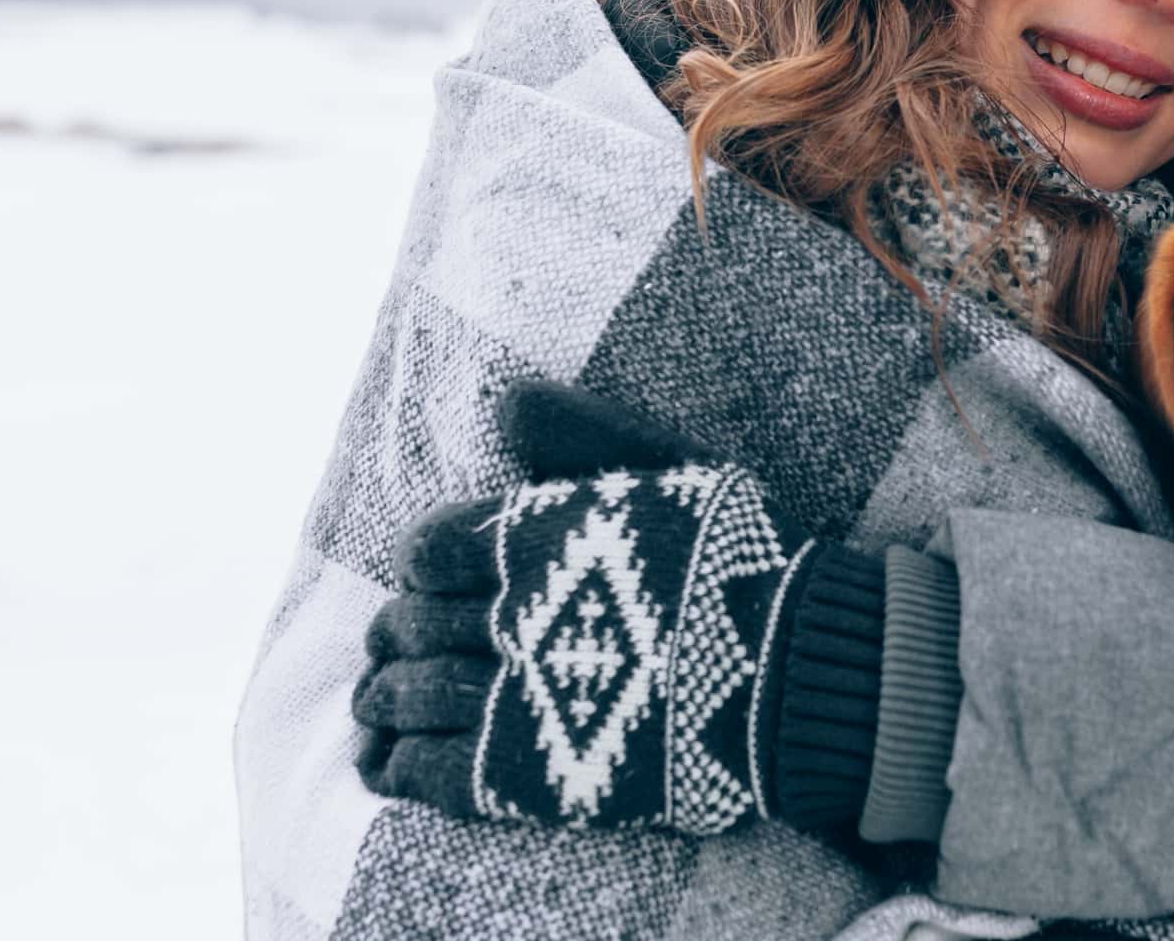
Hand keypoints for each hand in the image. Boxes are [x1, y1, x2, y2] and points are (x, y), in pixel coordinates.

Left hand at [354, 382, 865, 833]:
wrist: (796, 677)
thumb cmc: (744, 563)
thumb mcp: (674, 470)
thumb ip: (584, 437)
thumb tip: (506, 397)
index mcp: (542, 536)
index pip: (431, 548)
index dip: (417, 565)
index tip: (422, 578)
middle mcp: (517, 612)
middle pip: (409, 621)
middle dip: (392, 631)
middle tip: (390, 641)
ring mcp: (517, 697)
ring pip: (406, 693)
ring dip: (381, 694)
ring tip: (377, 698)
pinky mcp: (525, 775)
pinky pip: (424, 769)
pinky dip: (390, 763)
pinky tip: (381, 758)